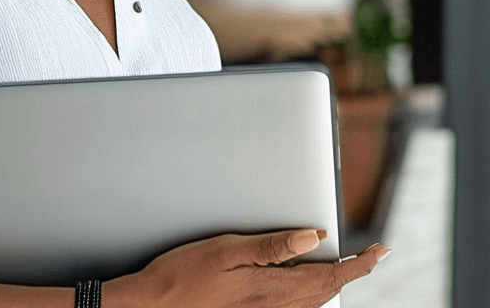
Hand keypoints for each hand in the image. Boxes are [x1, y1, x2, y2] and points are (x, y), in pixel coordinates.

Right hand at [102, 229, 387, 307]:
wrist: (156, 305)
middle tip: (369, 255)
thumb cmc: (184, 274)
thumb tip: (313, 236)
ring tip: (344, 265)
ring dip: (333, 283)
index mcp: (272, 287)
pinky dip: (312, 295)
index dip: (360, 264)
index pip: (331, 276)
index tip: (379, 251)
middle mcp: (275, 307)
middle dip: (352, 273)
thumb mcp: (226, 249)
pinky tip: (305, 285)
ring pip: (314, 303)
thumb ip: (271, 245)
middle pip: (327, 292)